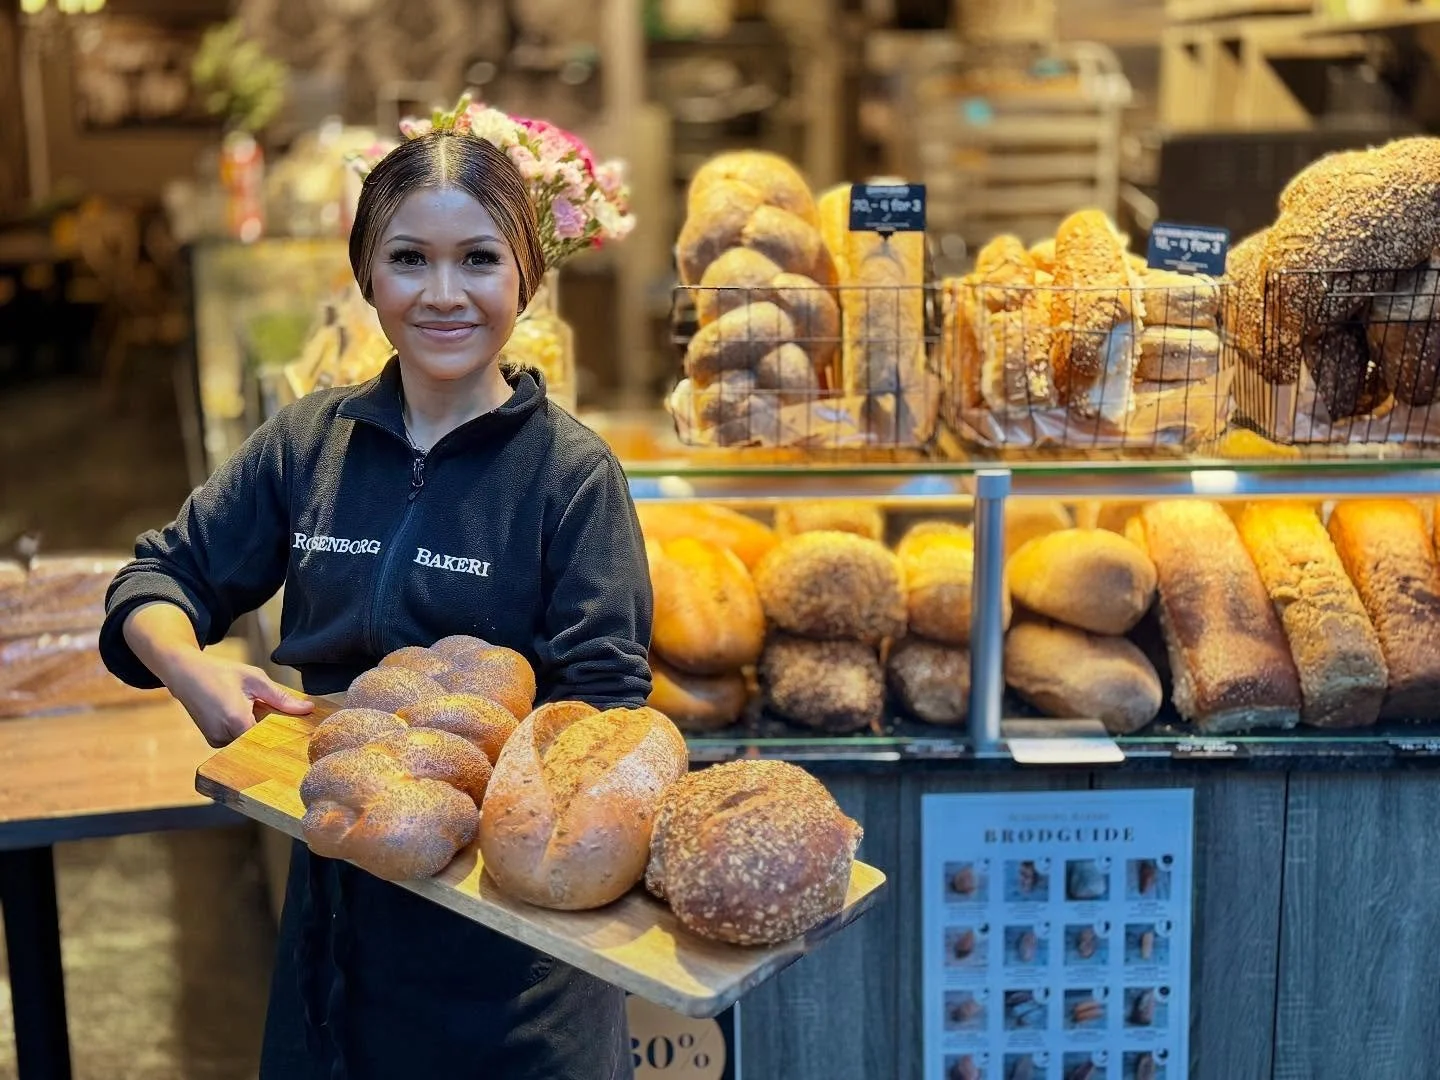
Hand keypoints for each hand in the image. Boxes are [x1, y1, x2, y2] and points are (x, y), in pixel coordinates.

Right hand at [166, 652, 312, 747]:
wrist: (185, 673)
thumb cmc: (221, 672)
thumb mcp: (255, 679)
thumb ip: (281, 697)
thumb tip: (307, 709)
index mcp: (236, 720)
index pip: (268, 740)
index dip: (283, 737)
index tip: (298, 735)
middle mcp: (224, 736)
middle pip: (259, 742)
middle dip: (271, 733)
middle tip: (280, 719)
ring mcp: (216, 740)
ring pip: (247, 742)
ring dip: (256, 730)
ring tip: (256, 711)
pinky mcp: (212, 740)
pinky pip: (236, 740)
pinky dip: (244, 731)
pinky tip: (245, 715)